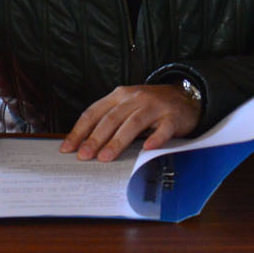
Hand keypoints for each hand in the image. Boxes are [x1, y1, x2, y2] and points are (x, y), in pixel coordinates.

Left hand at [60, 85, 198, 161]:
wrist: (185, 96)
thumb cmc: (151, 105)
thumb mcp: (127, 106)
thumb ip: (109, 119)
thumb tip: (85, 144)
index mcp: (120, 95)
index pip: (94, 112)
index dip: (80, 130)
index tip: (68, 148)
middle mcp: (136, 98)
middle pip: (112, 118)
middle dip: (95, 138)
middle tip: (84, 155)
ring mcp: (155, 106)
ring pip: (133, 123)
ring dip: (117, 141)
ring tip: (105, 157)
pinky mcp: (172, 117)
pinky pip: (163, 129)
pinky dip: (155, 138)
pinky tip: (147, 148)